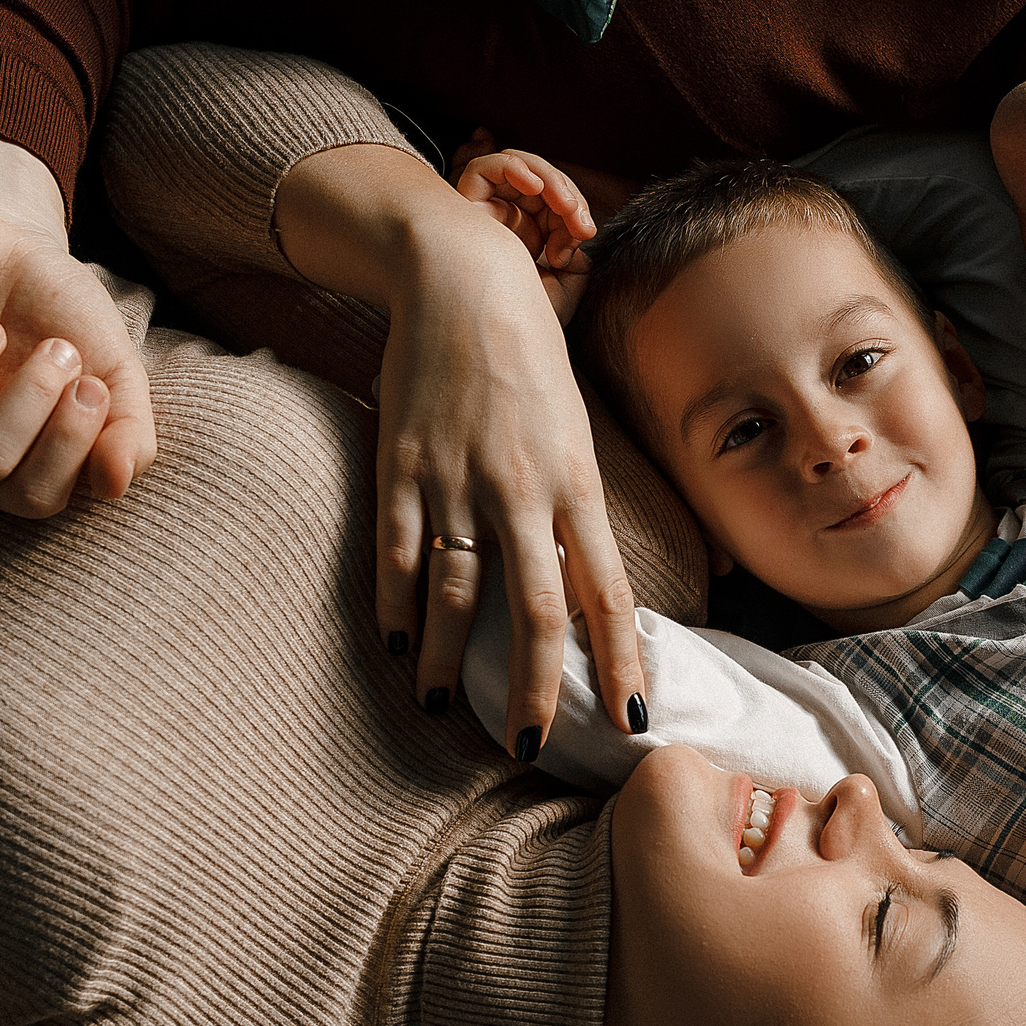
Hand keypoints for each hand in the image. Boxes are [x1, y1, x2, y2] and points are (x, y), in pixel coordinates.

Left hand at [0, 133, 156, 515]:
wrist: (1, 235)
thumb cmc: (56, 311)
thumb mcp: (112, 367)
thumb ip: (128, 428)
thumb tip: (117, 484)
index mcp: (11, 465)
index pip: (33, 497)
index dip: (67, 448)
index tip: (92, 385)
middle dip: (28, 402)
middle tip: (59, 350)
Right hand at [274, 141, 648, 754]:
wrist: (463, 280)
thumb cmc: (530, 358)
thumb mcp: (579, 429)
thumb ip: (585, 507)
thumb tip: (607, 578)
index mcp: (577, 483)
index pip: (608, 593)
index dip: (620, 660)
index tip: (628, 718)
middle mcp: (522, 490)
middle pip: (536, 611)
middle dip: (535, 688)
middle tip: (529, 745)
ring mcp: (457, 480)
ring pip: (458, 595)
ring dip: (451, 663)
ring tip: (447, 712)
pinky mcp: (402, 466)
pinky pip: (399, 553)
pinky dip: (398, 607)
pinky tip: (398, 649)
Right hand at [454, 134, 596, 321]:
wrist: (497, 334)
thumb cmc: (525, 317)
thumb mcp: (564, 286)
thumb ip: (576, 259)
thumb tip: (578, 237)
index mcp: (525, 236)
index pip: (553, 203)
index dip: (574, 209)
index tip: (585, 234)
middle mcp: (503, 220)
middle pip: (539, 182)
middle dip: (568, 195)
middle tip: (582, 223)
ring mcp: (484, 211)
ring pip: (518, 167)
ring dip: (549, 179)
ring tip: (566, 205)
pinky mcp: (464, 205)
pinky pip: (484, 168)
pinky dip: (513, 167)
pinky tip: (535, 185)